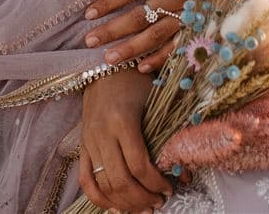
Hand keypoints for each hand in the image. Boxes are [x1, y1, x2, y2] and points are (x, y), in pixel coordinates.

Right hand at [77, 69, 170, 210]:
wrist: (105, 69)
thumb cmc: (136, 83)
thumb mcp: (157, 103)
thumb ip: (171, 135)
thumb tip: (185, 172)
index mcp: (123, 121)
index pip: (139, 165)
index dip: (156, 184)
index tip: (169, 189)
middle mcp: (103, 133)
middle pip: (121, 180)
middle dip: (142, 198)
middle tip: (158, 203)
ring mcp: (89, 141)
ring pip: (104, 184)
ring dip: (125, 203)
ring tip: (143, 209)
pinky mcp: (82, 146)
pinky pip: (85, 180)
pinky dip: (99, 198)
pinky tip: (115, 207)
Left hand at [85, 0, 265, 71]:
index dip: (108, 2)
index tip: (88, 14)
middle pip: (140, 15)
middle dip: (114, 29)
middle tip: (89, 42)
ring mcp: (190, 13)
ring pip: (157, 35)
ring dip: (132, 48)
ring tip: (109, 59)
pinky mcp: (201, 26)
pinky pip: (179, 46)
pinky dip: (161, 58)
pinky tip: (142, 68)